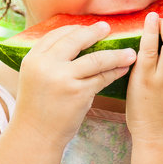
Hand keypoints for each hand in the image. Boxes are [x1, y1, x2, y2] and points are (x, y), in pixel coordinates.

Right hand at [12, 21, 136, 146]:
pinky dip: (115, 72)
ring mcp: (63, 78)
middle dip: (95, 33)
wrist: (35, 136)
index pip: (56, 34)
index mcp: (33, 58)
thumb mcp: (35, 77)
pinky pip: (102, 77)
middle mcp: (46, 65)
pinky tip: (123, 69)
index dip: (74, 29)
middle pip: (76, 40)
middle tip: (107, 28)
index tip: (88, 28)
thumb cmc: (38, 108)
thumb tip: (73, 40)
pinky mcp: (78, 93)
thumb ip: (49, 60)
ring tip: (129, 52)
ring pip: (95, 59)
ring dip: (115, 55)